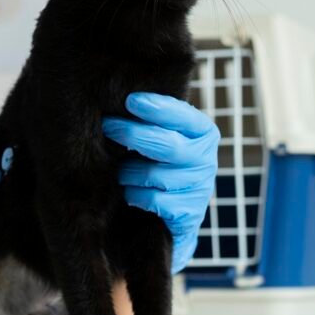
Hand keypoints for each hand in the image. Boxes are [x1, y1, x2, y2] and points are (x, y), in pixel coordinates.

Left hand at [102, 93, 218, 273]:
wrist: (171, 216)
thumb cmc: (160, 164)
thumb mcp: (162, 137)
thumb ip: (151, 120)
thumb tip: (121, 98)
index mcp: (203, 133)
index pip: (182, 116)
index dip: (156, 108)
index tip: (130, 100)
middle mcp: (207, 159)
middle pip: (167, 145)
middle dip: (133, 134)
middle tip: (108, 126)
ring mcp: (200, 189)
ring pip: (154, 175)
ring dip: (129, 172)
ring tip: (121, 171)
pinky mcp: (189, 214)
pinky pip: (153, 200)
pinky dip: (135, 195)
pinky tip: (131, 192)